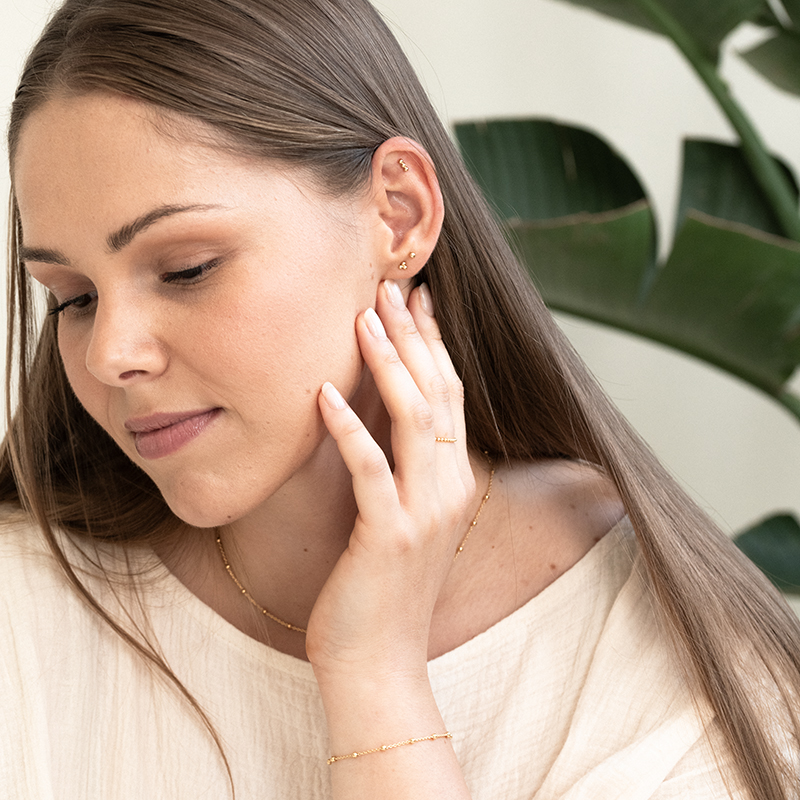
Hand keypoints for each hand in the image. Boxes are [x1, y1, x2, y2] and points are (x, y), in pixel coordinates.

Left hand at [308, 279, 475, 680]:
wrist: (381, 661)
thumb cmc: (383, 589)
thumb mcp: (402, 519)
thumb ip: (404, 470)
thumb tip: (381, 422)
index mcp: (454, 480)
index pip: (450, 394)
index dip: (434, 343)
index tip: (417, 299)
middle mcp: (449, 488)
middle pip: (438, 393)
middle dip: (414, 335)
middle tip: (388, 286)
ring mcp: (424, 511)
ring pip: (414, 418)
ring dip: (389, 363)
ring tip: (362, 317)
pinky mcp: (389, 534)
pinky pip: (370, 468)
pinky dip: (348, 427)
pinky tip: (324, 393)